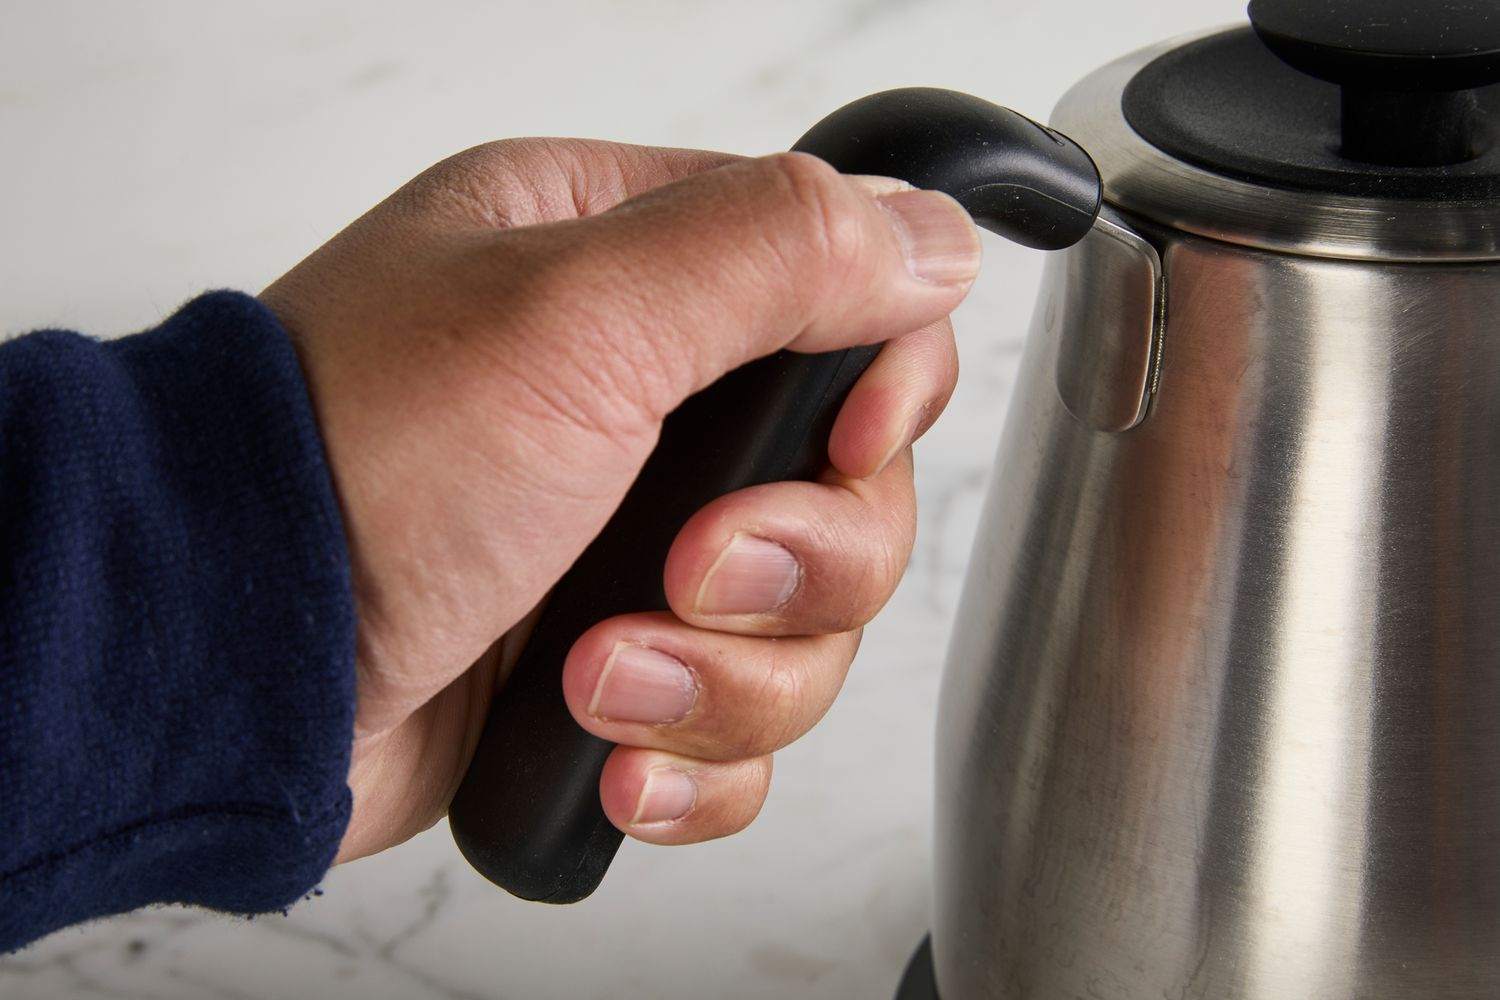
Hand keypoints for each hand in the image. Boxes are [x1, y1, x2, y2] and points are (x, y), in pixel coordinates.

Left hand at [259, 139, 977, 862]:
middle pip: (850, 487)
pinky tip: (609, 755)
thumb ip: (778, 251)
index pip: (850, 301)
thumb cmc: (353, 465)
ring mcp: (626, 543)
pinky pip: (737, 727)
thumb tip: (932, 234)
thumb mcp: (575, 316)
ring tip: (600, 675)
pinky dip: (689, 756)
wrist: (223, 663)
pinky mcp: (609, 668)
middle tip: (686, 570)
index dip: (882, 386)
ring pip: (806, 627)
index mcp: (631, 271)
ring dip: (723, 674)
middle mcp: (640, 403)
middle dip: (795, 560)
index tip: (843, 441)